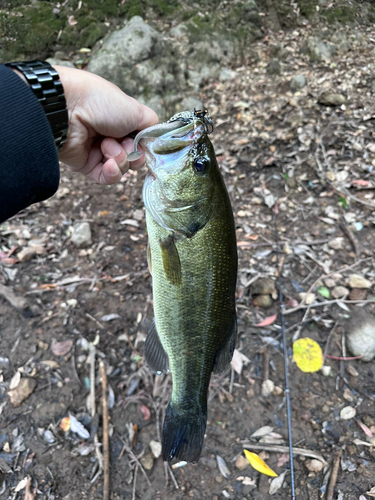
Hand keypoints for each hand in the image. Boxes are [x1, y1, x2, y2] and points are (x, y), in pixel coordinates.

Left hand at [55, 65, 157, 183]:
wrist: (67, 109)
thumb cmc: (101, 102)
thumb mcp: (136, 110)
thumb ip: (152, 127)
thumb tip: (155, 142)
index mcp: (121, 120)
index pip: (141, 141)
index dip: (146, 146)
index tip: (146, 143)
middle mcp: (111, 135)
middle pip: (134, 157)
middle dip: (133, 152)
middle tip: (123, 142)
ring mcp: (98, 151)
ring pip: (122, 168)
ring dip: (120, 158)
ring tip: (107, 146)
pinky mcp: (87, 166)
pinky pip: (107, 178)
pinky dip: (112, 172)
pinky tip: (109, 162)